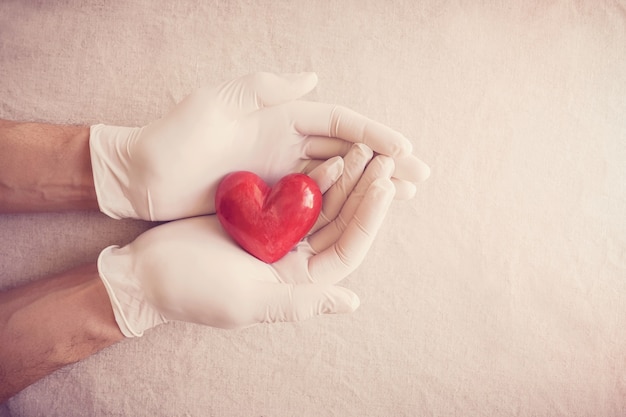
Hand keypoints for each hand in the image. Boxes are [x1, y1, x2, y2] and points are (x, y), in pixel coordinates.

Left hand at [90, 72, 428, 219]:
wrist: (142, 177)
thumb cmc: (174, 139)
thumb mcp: (216, 103)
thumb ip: (264, 89)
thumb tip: (314, 76)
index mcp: (281, 116)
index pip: (339, 123)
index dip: (374, 134)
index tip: (404, 150)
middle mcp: (286, 142)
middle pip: (348, 149)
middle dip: (386, 162)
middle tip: (422, 177)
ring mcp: (281, 171)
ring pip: (339, 177)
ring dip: (373, 186)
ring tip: (407, 196)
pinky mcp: (271, 199)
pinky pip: (315, 201)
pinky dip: (343, 206)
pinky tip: (365, 215)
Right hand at [97, 145, 395, 335]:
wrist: (147, 272)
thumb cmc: (193, 290)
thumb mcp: (247, 302)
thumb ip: (301, 302)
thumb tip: (354, 301)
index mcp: (300, 283)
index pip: (347, 248)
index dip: (369, 219)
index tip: (385, 187)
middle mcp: (297, 262)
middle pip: (341, 224)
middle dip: (364, 193)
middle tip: (385, 161)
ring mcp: (281, 239)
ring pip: (324, 207)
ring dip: (346, 181)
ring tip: (366, 151)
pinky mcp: (263, 219)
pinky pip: (298, 195)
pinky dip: (315, 177)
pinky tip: (331, 156)